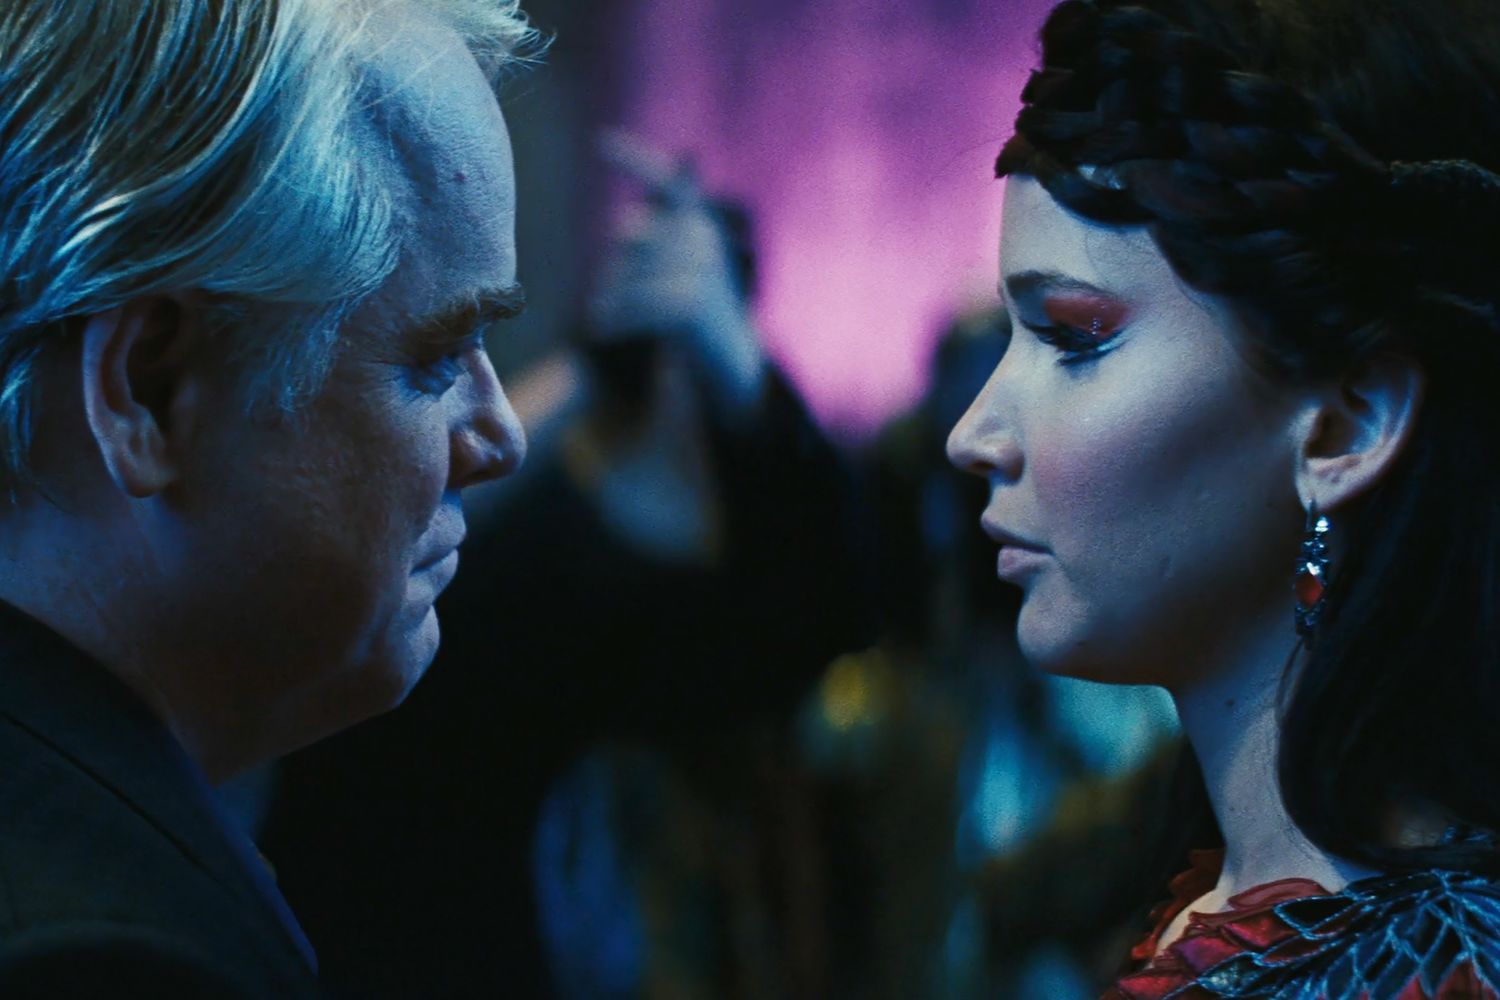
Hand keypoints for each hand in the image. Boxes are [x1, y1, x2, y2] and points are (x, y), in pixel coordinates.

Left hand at [588, 131, 764, 407]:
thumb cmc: (695, 310)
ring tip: (601, 315)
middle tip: (604, 300)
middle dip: (614, 269)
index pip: (667, 185)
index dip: (635, 161)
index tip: (602, 142)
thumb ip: (659, 242)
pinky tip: (601, 328)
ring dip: (609, 297)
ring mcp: (700, 270)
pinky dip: (613, 317)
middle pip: (630, 237)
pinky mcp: (691, 303)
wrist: (729, 360)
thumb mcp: (682, 270)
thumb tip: (626, 225)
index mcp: (698, 223)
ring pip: (627, 272)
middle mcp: (702, 239)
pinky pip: (633, 303)